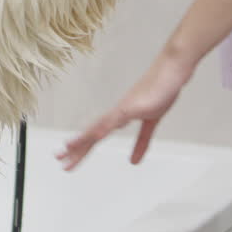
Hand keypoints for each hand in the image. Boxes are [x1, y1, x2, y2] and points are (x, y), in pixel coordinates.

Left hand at [55, 52, 195, 170]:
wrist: (172, 70)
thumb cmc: (161, 90)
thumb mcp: (152, 122)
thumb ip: (142, 142)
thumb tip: (133, 161)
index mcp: (119, 117)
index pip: (96, 136)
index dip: (82, 147)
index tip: (68, 158)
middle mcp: (116, 113)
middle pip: (91, 134)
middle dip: (76, 149)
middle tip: (59, 160)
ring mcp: (123, 108)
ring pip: (97, 128)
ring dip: (82, 140)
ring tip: (66, 150)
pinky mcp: (132, 106)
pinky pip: (115, 120)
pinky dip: (102, 129)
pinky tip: (94, 137)